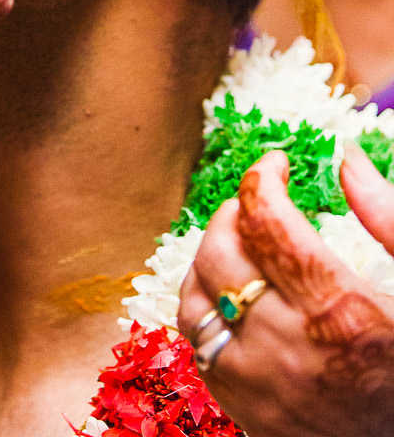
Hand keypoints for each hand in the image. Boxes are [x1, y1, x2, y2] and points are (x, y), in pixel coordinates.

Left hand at [177, 148, 393, 436]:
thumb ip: (386, 216)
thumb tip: (348, 159)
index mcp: (341, 311)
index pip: (267, 222)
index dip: (261, 178)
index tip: (275, 164)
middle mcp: (291, 349)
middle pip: (221, 254)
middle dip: (234, 213)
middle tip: (258, 204)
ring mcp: (263, 387)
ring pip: (195, 302)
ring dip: (209, 260)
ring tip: (241, 245)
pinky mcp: (250, 414)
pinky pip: (199, 349)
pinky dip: (207, 311)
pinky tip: (236, 297)